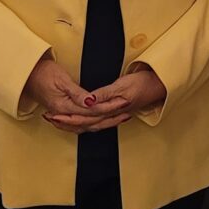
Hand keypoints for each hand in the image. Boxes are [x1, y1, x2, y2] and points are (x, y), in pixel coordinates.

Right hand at [25, 55, 117, 131]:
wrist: (27, 75)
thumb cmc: (43, 73)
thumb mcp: (61, 80)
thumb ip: (77, 93)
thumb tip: (92, 102)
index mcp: (64, 107)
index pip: (92, 111)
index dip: (109, 107)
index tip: (123, 102)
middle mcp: (64, 115)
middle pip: (92, 122)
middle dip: (111, 118)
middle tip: (127, 113)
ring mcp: (62, 117)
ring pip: (87, 126)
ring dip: (104, 123)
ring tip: (119, 119)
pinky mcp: (62, 115)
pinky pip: (80, 125)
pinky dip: (93, 125)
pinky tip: (100, 124)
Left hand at [47, 64, 165, 132]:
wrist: (159, 84)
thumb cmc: (142, 83)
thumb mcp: (123, 86)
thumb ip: (105, 94)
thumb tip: (88, 102)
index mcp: (111, 110)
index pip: (85, 117)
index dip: (68, 117)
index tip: (53, 114)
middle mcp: (111, 115)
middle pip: (85, 123)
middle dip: (66, 123)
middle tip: (49, 118)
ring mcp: (113, 115)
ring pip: (89, 124)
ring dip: (73, 124)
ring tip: (58, 121)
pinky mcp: (115, 111)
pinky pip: (96, 121)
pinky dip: (84, 122)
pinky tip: (79, 120)